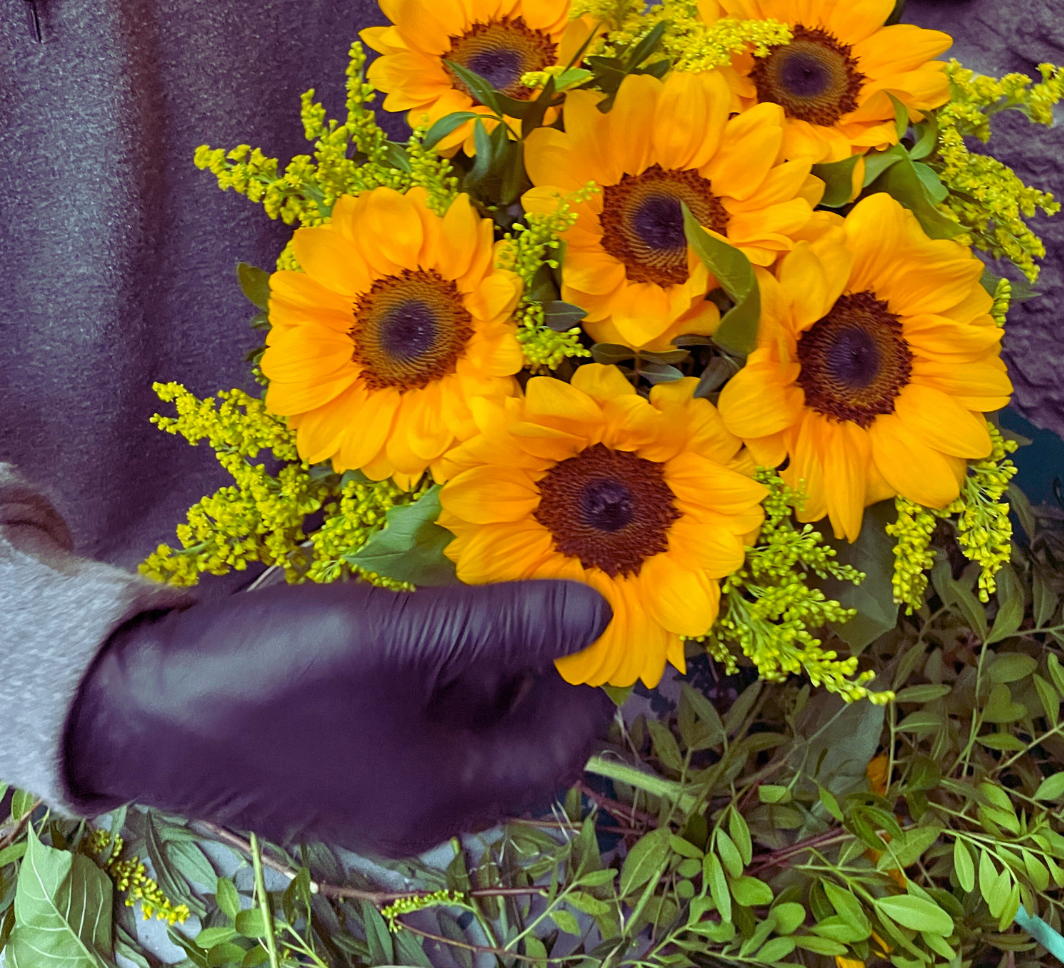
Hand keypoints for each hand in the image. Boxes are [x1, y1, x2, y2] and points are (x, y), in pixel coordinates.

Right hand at [63, 578, 612, 856]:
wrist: (133, 705)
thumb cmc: (275, 675)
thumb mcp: (398, 639)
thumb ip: (502, 626)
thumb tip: (596, 614)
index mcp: (441, 798)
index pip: (554, 756)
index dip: (587, 694)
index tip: (599, 623)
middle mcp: (416, 805)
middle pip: (511, 743)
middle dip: (540, 673)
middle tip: (552, 599)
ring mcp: (373, 781)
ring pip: (464, 724)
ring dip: (489, 663)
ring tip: (498, 591)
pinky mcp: (339, 751)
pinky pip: (416, 715)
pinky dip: (439, 668)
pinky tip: (433, 615)